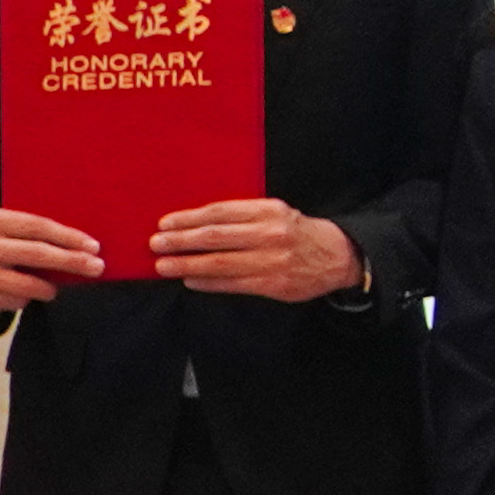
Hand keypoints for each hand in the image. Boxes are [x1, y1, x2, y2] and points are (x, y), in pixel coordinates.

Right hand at [0, 204, 104, 314]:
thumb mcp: (5, 225)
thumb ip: (33, 230)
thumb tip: (81, 243)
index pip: (37, 226)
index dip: (68, 237)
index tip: (94, 246)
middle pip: (36, 253)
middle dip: (71, 261)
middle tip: (96, 267)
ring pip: (26, 284)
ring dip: (49, 288)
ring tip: (57, 287)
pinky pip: (15, 301)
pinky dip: (28, 298)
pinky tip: (29, 293)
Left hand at [146, 197, 361, 303]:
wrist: (337, 255)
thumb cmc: (297, 233)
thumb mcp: (275, 213)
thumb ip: (242, 217)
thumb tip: (197, 225)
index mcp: (268, 210)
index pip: (219, 212)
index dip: (189, 218)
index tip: (165, 223)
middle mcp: (270, 233)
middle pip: (215, 237)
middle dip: (181, 241)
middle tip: (157, 244)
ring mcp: (272, 260)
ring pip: (220, 263)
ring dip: (188, 265)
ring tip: (165, 266)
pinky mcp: (274, 284)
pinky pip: (233, 284)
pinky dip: (208, 283)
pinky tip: (191, 281)